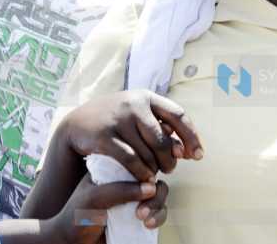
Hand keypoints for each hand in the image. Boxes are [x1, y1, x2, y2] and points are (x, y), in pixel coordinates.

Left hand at [49, 176, 168, 243]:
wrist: (74, 241)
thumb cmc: (79, 215)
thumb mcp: (96, 198)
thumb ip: (120, 190)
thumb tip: (152, 186)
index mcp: (111, 169)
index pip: (136, 160)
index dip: (146, 170)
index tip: (146, 182)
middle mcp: (125, 181)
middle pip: (152, 177)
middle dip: (154, 194)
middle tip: (141, 212)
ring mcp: (133, 197)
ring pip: (159, 193)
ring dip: (157, 206)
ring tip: (143, 220)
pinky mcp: (139, 214)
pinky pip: (159, 211)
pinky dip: (159, 217)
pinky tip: (148, 225)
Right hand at [60, 90, 201, 183]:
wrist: (78, 124)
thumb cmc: (115, 122)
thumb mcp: (137, 116)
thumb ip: (161, 128)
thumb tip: (184, 150)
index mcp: (146, 97)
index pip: (179, 115)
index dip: (192, 137)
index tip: (199, 156)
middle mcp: (133, 104)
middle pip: (164, 140)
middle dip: (171, 160)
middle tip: (169, 170)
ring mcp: (118, 119)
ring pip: (147, 153)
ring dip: (155, 169)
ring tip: (154, 175)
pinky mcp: (105, 135)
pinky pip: (131, 160)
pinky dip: (140, 172)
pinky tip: (144, 179)